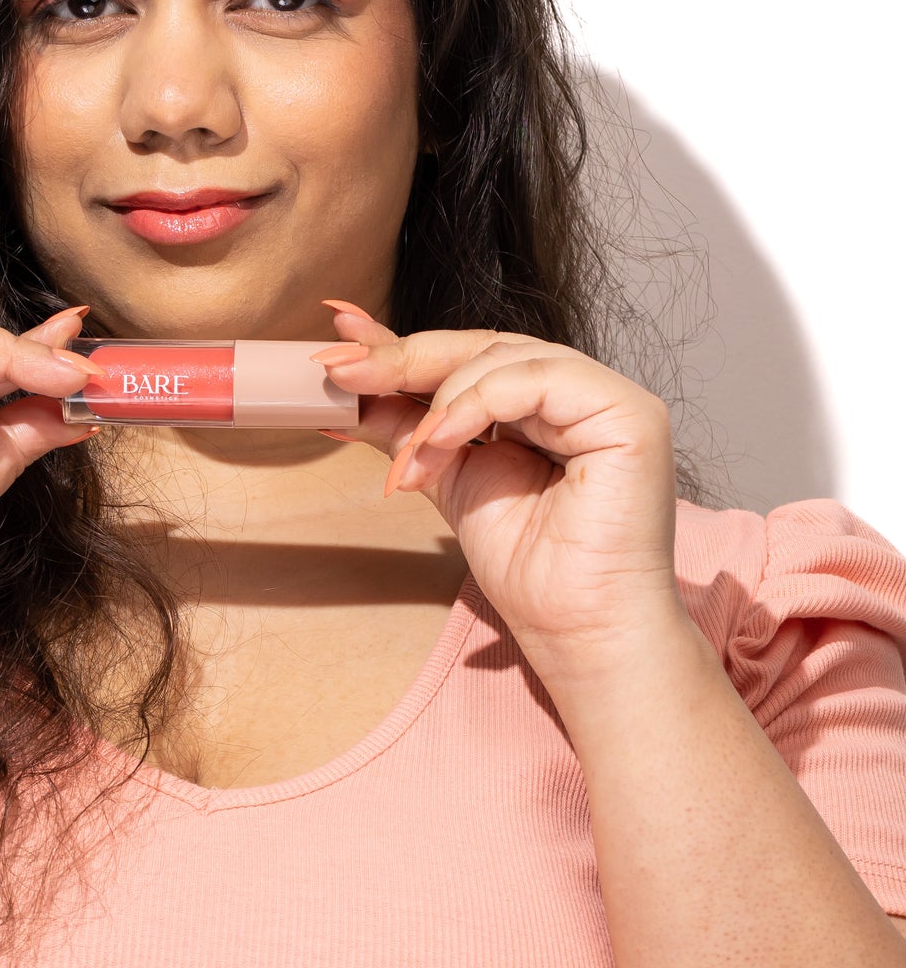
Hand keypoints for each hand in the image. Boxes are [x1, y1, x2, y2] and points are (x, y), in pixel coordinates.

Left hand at [313, 301, 687, 682]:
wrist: (576, 630)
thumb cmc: (528, 568)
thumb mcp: (445, 477)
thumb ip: (406, 429)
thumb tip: (346, 393)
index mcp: (539, 401)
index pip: (463, 355)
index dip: (399, 346)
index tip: (338, 337)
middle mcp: (575, 389)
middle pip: (478, 348)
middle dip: (402, 357)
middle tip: (341, 370)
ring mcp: (605, 396)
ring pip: (501, 357)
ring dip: (437, 404)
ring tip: (410, 459)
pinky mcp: (627, 413)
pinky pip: (535, 380)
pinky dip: (476, 403)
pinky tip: (441, 440)